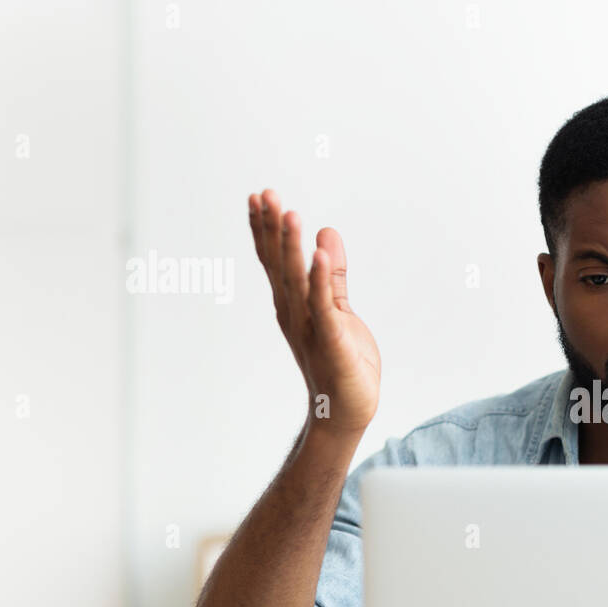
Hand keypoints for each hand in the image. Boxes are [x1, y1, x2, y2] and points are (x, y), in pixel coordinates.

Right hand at [248, 189, 380, 436]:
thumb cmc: (343, 363)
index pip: (276, 261)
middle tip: (265, 194)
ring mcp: (311, 328)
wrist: (347, 411)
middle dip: (272, 230)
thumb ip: (331, 276)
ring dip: (292, 247)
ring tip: (290, 214)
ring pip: (297, 281)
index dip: (267, 230)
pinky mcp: (332, 341)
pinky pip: (324, 306)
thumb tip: (325, 233)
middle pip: (279, 266)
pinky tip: (317, 254)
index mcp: (294, 305)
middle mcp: (295, 314)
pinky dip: (319, 280)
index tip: (259, 196)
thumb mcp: (339, 311)